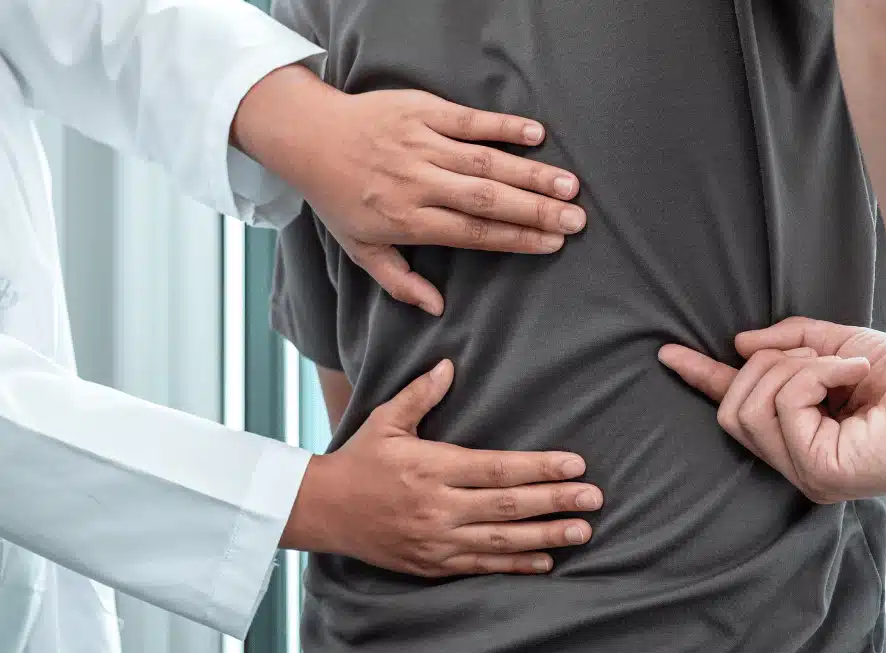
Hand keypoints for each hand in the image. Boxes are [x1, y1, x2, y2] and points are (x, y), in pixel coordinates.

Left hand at [233, 67, 585, 315]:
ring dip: (531, 172)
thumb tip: (437, 308)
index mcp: (408, 220)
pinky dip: (503, 126)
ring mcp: (422, 144)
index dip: (516, 238)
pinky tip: (537, 134)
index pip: (473, 233)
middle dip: (536, 210)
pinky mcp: (422, 110)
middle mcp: (419, 182)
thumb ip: (399, 281)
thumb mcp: (360, 249)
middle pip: (487, 199)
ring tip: (569, 184)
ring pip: (486, 161)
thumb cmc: (338, 198)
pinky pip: (469, 119)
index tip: (552, 244)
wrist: (309, 137)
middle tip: (576, 219)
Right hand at [281, 359, 602, 575]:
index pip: (497, 468)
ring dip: (546, 536)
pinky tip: (546, 561)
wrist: (323, 510)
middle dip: (555, 501)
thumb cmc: (359, 458)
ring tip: (582, 530)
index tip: (574, 464)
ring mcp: (436, 540)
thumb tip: (449, 365)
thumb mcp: (385, 420)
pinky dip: (515, 564)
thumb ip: (420, 394)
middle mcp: (437, 506)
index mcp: (432, 467)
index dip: (539, 467)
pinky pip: (481, 565)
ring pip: (501, 540)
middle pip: (508, 506)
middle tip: (594, 498)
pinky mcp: (432, 563)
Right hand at [658, 317, 885, 502]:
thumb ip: (786, 346)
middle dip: (766, 367)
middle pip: (732, 410)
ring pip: (750, 408)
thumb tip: (738, 346)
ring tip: (844, 368)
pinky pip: (784, 407)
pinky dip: (817, 376)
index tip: (668, 353)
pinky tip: (853, 377)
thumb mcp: (833, 346)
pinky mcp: (818, 474)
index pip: (737, 408)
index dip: (702, 379)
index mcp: (798, 434)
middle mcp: (795, 463)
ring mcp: (804, 474)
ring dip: (795, 370)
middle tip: (816, 356)